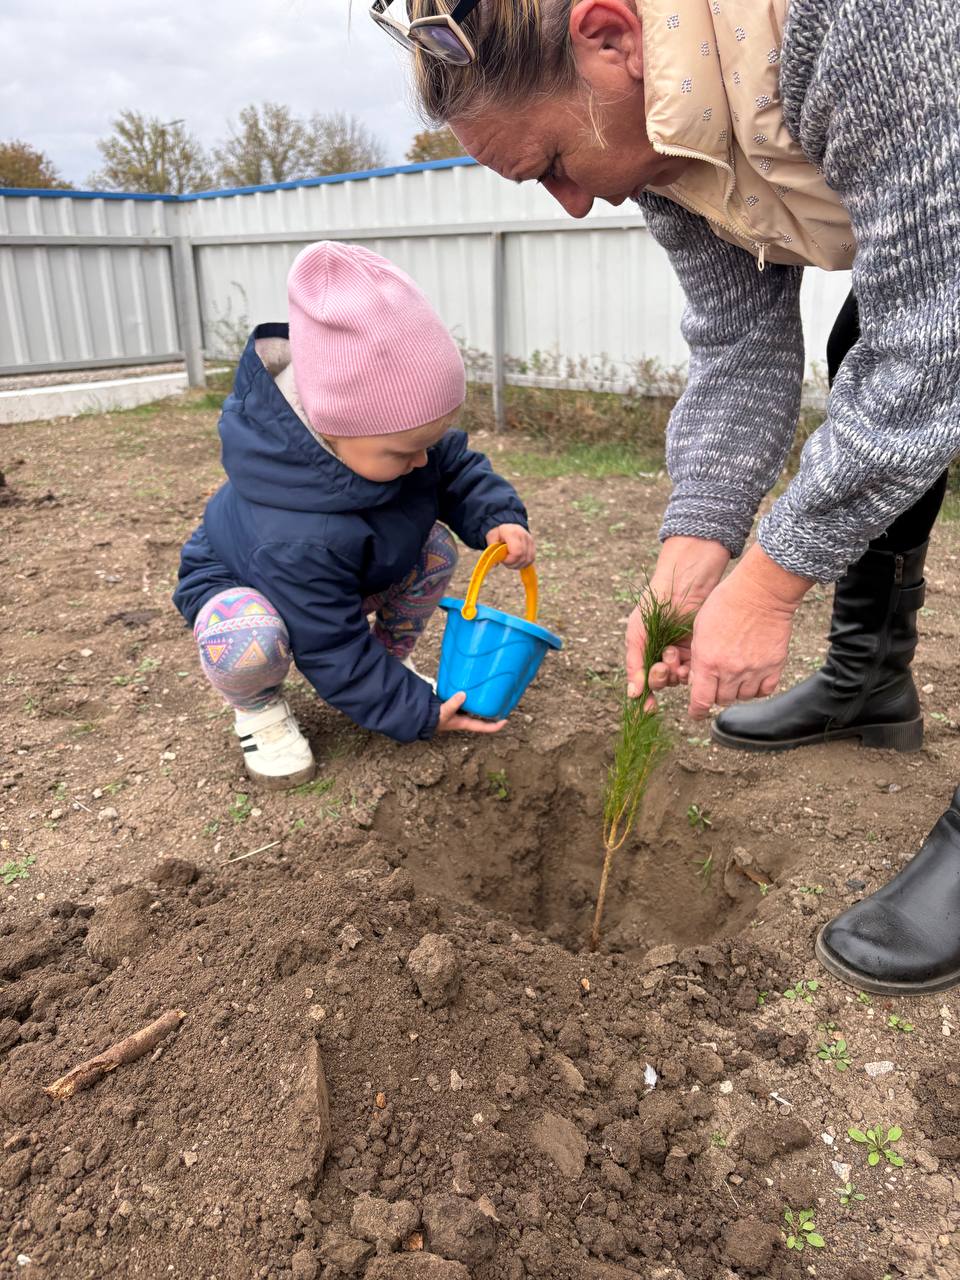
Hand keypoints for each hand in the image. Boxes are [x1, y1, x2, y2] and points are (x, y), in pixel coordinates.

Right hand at [437, 691, 505, 733]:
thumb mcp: (444, 712)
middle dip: (492, 712)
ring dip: (482, 704)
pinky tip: (473, 690)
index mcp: (466, 723)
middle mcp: (465, 719)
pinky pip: (467, 703)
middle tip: (501, 703)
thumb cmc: (433, 719)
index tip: (506, 720)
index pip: (484, 727)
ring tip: (490, 694)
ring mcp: (460, 713)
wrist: (423, 717)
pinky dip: (471, 698)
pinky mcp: (456, 707)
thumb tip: (463, 694)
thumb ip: (453, 704)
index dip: (496, 726)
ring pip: (475, 709)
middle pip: (482, 717)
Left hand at [486, 524, 534, 567]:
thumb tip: (495, 564)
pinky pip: (531, 559)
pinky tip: (516, 561)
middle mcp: (524, 536)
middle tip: (505, 561)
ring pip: (528, 560)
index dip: (510, 560)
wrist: (508, 526)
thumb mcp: (491, 538)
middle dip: (513, 564)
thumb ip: (491, 550)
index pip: (517, 552)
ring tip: (510, 561)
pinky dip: (524, 563)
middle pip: (523, 558)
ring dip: (518, 565)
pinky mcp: (533, 545)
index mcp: (512, 533)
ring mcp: (530, 540)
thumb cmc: (498, 533)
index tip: (503, 559)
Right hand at [626, 537, 730, 704]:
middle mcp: (665, 655)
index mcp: (647, 651)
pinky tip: (687, 661)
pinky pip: (696, 669)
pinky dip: (690, 670)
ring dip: (675, 673)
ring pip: (680, 678)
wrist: (682, 584)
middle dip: (661, 678)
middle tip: (662, 666)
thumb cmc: (654, 605)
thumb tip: (633, 694)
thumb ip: (635, 664)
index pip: (644, 680)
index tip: (648, 707)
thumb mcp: (637, 633)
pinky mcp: (701, 650)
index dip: (646, 696)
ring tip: (673, 655)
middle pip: (663, 681)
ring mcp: (684, 653)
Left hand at [687, 544, 812, 718]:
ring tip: (735, 673)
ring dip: (736, 690)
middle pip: (721, 700)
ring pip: (743, 697)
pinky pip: (765, 690)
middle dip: (716, 694)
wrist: (760, 591)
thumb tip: (698, 678)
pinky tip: (753, 676)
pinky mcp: (774, 665)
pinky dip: (757, 687)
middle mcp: (730, 671)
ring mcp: (754, 670)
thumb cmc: (724, 603)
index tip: (696, 712)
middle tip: (717, 680)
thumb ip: (699, 657)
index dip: (696, 711)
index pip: (700, 701)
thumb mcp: (699, 629)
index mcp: (708, 662)